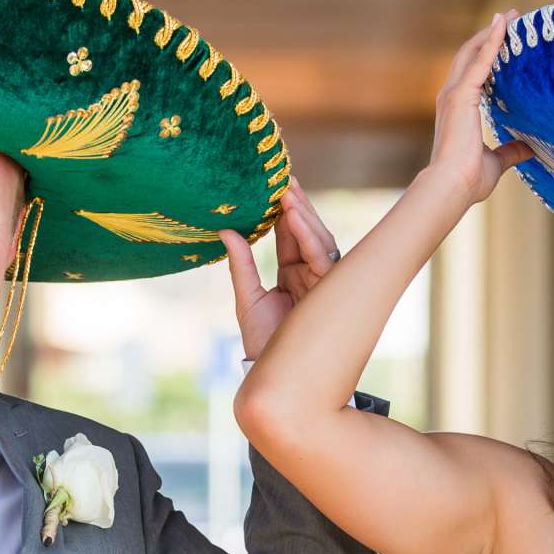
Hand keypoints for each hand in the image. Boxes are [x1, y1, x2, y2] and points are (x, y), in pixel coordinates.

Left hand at [219, 180, 342, 360]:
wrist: (271, 374)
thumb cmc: (261, 342)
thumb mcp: (246, 298)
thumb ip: (241, 264)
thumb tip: (226, 231)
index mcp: (292, 277)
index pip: (291, 238)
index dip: (285, 214)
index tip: (275, 188)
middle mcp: (310, 277)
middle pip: (309, 234)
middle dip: (299, 207)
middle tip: (285, 180)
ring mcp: (321, 284)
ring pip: (319, 241)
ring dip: (304, 216)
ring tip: (288, 193)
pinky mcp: (326, 292)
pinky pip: (321, 258)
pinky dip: (308, 237)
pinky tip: (295, 217)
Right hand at [422, 12, 532, 206]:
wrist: (452, 186)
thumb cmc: (469, 179)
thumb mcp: (497, 161)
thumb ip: (511, 150)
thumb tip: (530, 148)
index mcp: (458, 109)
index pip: (473, 72)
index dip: (488, 53)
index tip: (507, 39)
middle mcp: (451, 95)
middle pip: (471, 53)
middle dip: (490, 34)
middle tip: (511, 17)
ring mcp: (453, 93)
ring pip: (473, 51)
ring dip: (493, 31)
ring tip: (512, 15)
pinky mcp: (461, 95)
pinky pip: (480, 60)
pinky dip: (492, 40)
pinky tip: (504, 24)